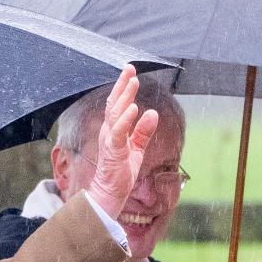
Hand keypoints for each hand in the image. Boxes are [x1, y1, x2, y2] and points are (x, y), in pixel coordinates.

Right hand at [87, 64, 159, 218]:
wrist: (109, 192)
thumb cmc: (120, 171)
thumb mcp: (137, 148)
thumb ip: (143, 131)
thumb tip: (153, 113)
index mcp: (113, 130)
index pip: (118, 105)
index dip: (123, 87)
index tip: (130, 72)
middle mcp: (108, 131)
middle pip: (114, 104)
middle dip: (122, 85)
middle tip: (130, 69)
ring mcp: (110, 140)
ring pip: (116, 114)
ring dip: (125, 97)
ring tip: (133, 82)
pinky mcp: (113, 151)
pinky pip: (119, 133)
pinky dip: (125, 120)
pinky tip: (133, 108)